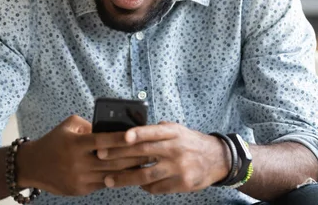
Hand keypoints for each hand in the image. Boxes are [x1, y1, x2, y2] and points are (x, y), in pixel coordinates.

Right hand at [17, 115, 155, 196]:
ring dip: (130, 170)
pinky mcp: (80, 190)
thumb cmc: (54, 141)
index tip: (136, 134)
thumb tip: (112, 129)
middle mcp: (78, 162)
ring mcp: (79, 178)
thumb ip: (89, 125)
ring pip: (111, 175)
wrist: (33, 166)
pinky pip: (104, 184)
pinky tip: (131, 174)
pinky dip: (118, 178)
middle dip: (133, 156)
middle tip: (151, 151)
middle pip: (111, 160)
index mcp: (76, 143)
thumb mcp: (68, 126)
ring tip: (146, 164)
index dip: (120, 138)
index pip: (102, 140)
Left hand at [96, 122, 229, 193]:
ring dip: (124, 178)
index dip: (138, 134)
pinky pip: (156, 187)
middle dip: (119, 155)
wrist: (217, 158)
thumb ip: (156, 131)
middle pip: (143, 153)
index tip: (122, 137)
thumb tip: (129, 133)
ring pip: (146, 175)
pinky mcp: (181, 184)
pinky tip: (133, 184)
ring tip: (108, 180)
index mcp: (173, 133)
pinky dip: (143, 186)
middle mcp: (175, 149)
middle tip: (100, 157)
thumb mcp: (176, 130)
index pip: (153, 132)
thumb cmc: (189, 141)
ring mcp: (178, 168)